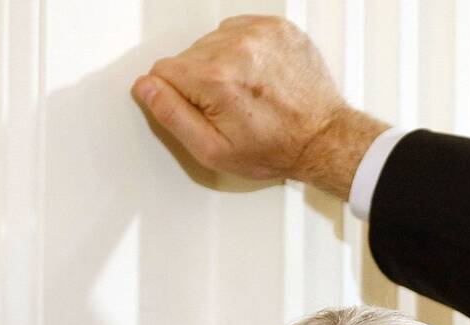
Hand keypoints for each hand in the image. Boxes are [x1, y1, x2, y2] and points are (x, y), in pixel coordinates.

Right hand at [132, 15, 387, 196]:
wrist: (324, 138)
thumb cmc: (276, 148)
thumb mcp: (213, 151)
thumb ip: (171, 116)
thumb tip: (146, 87)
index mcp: (216, 78)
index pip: (162, 71)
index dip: (177, 97)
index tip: (202, 111)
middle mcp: (236, 48)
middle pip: (188, 56)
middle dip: (201, 82)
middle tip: (232, 108)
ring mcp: (259, 34)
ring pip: (211, 42)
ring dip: (222, 64)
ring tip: (248, 92)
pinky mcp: (277, 28)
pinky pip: (239, 31)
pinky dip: (243, 51)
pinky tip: (259, 77)